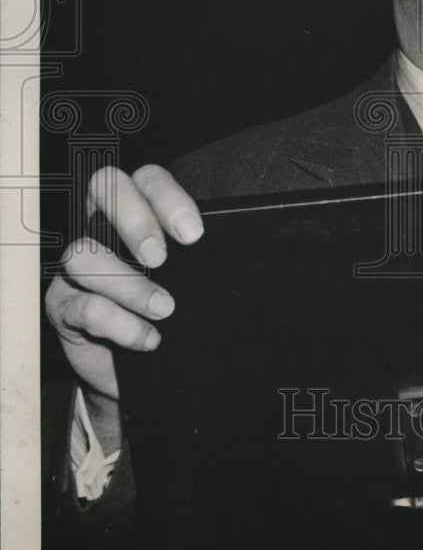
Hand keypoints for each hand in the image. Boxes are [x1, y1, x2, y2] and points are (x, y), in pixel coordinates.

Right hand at [45, 165, 202, 447]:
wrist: (139, 369)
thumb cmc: (171, 312)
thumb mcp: (190, 279)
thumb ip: (200, 260)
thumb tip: (233, 259)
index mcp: (139, 209)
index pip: (148, 180)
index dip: (168, 199)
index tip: (193, 235)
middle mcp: (102, 225)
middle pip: (104, 188)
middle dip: (134, 221)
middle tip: (160, 259)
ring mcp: (77, 265)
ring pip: (83, 254)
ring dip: (128, 284)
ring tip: (164, 309)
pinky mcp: (62, 305)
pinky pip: (81, 306)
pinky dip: (119, 323)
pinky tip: (148, 338)